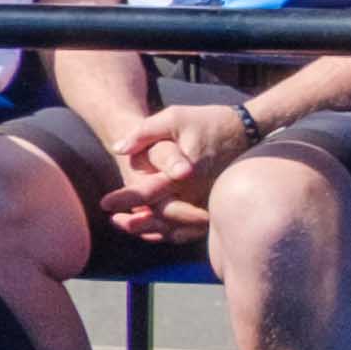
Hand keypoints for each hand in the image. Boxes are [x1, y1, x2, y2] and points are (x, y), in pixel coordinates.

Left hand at [105, 104, 245, 241]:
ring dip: (152, 231)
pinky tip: (155, 230)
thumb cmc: (207, 120)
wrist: (246, 128)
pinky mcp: (216, 205)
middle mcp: (200, 193)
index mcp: (187, 173)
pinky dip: (173, 232)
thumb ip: (144, 133)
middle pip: (163, 218)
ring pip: (179, 228)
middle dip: (136, 223)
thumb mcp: (174, 117)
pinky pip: (194, 228)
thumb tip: (118, 149)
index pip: (150, 192)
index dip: (125, 199)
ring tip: (128, 226)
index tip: (104, 203)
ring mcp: (210, 202)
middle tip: (115, 220)